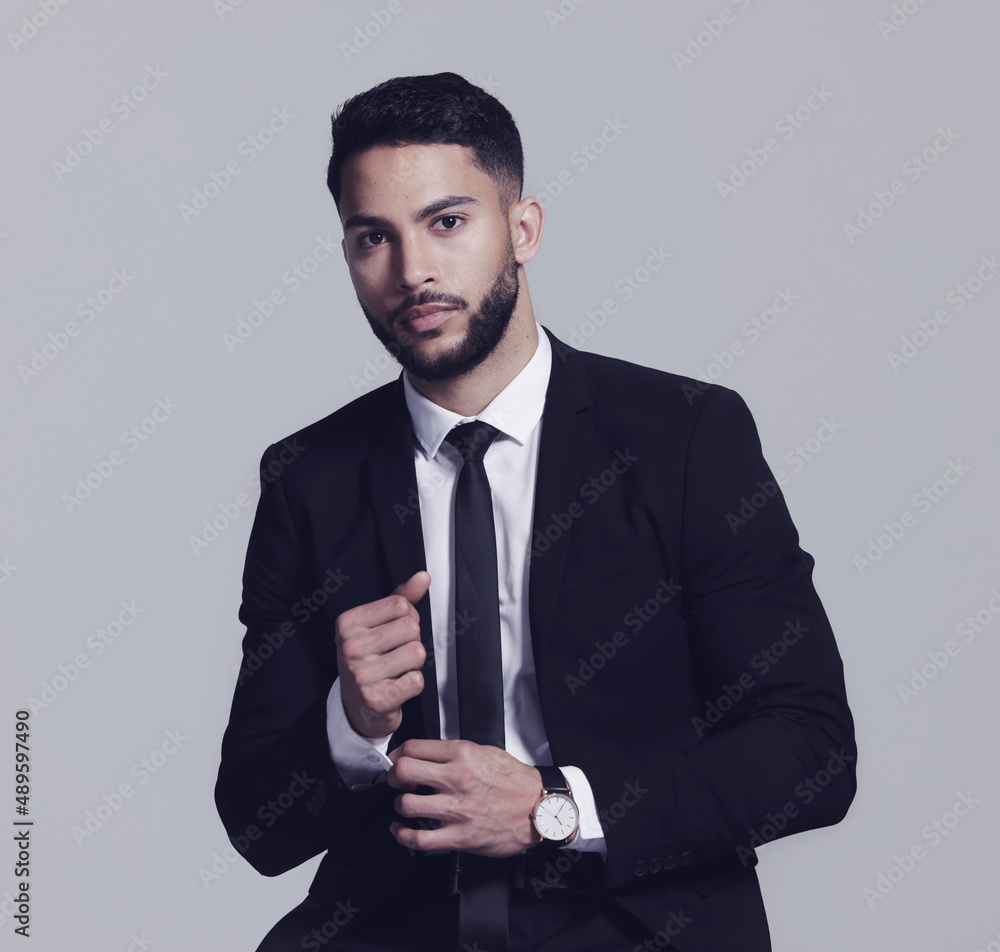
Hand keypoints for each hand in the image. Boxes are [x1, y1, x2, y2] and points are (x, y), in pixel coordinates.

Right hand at [335, 572, 430, 737]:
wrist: (357, 707)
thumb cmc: (369, 659)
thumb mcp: (378, 624)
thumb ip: (402, 598)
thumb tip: (423, 577)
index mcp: (347, 623)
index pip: (400, 605)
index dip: (408, 618)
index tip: (393, 633)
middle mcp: (349, 647)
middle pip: (411, 628)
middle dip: (411, 641)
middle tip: (394, 654)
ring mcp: (360, 675)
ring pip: (417, 652)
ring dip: (414, 664)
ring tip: (395, 670)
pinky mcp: (376, 699)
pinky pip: (417, 680)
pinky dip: (413, 684)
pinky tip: (396, 687)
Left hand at [387, 739, 543, 856]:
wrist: (540, 808)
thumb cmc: (517, 782)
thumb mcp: (488, 751)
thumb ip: (457, 751)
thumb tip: (431, 752)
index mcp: (463, 755)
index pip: (414, 747)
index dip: (398, 754)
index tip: (397, 760)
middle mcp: (457, 779)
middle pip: (403, 772)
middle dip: (393, 777)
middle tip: (398, 782)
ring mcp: (457, 809)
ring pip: (406, 805)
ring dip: (400, 806)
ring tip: (405, 805)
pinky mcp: (460, 836)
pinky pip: (419, 839)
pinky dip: (403, 836)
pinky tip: (402, 831)